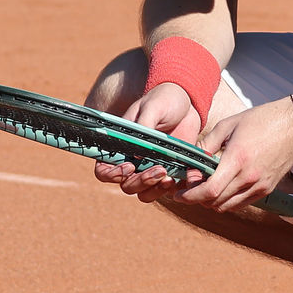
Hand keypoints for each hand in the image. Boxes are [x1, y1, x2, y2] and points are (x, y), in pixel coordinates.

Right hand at [94, 83, 202, 202]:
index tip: (130, 166)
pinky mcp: (168, 171)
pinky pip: (162, 190)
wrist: (188, 102)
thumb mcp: (152, 108)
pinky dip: (168, 189)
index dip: (112, 175)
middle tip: (159, 170)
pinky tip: (177, 178)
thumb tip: (137, 156)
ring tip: (168, 176)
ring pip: (143, 192)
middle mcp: (131, 161)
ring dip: (153, 189)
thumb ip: (143, 127)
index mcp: (119, 146)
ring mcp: (149, 168)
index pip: (103, 170)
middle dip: (140, 182)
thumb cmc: (164, 100)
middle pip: (125, 185)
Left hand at [174, 96, 292, 211]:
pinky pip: (241, 203)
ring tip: (206, 186)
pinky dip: (227, 200)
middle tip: (190, 186)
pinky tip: (223, 186)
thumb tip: (191, 159)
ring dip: (211, 201)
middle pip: (214, 203)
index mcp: (237, 160)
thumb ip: (206, 144)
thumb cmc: (262, 120)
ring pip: (227, 206)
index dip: (189, 196)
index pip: (208, 191)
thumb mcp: (228, 125)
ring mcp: (260, 186)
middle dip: (196, 198)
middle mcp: (249, 178)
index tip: (179, 193)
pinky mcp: (267, 189)